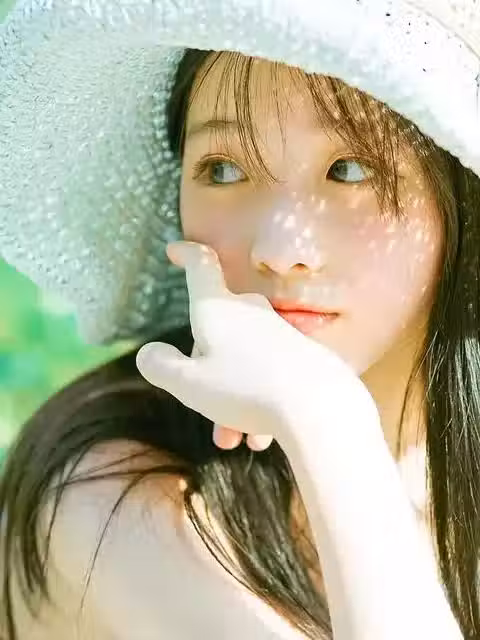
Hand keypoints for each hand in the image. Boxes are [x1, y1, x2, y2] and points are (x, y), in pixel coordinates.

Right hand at [136, 241, 375, 449]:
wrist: (318, 407)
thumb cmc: (245, 391)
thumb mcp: (189, 384)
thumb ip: (161, 366)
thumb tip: (149, 352)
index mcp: (217, 308)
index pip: (201, 266)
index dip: (186, 255)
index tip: (174, 251)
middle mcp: (249, 312)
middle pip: (214, 330)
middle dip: (203, 370)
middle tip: (204, 410)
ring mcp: (278, 332)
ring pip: (240, 360)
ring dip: (230, 397)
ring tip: (232, 437)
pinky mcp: (301, 354)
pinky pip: (266, 373)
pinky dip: (256, 399)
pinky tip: (260, 436)